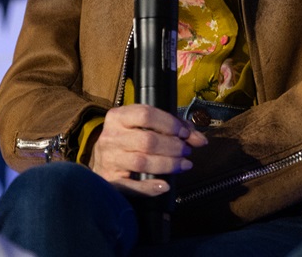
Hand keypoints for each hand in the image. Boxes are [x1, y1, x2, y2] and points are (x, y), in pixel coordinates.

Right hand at [88, 104, 207, 196]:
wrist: (101, 163)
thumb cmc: (128, 141)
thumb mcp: (146, 127)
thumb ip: (175, 128)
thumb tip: (200, 140)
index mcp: (118, 117)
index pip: (146, 114)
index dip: (169, 123)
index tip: (183, 133)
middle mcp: (110, 137)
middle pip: (147, 140)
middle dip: (173, 146)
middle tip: (186, 151)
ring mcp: (109, 160)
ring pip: (142, 162)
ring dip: (168, 164)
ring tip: (183, 164)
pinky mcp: (110, 181)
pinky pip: (132, 186)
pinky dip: (150, 187)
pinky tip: (165, 185)